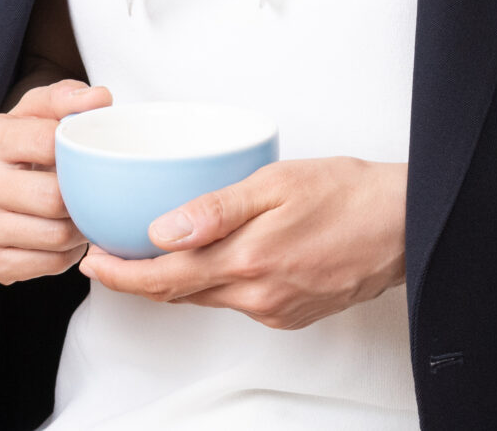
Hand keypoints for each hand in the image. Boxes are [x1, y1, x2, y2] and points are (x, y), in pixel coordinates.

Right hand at [0, 79, 111, 283]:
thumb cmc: (19, 144)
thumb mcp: (36, 112)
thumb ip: (67, 98)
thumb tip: (99, 99)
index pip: (49, 142)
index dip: (78, 151)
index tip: (84, 154)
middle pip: (55, 198)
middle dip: (82, 197)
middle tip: (91, 192)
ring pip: (57, 236)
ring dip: (80, 228)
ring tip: (80, 213)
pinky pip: (49, 264)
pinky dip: (67, 253)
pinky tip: (62, 235)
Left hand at [79, 157, 406, 329]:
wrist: (404, 224)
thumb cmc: (348, 194)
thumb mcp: (276, 183)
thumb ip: (215, 209)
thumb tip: (159, 231)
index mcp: (248, 262)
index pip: (164, 278)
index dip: (121, 275)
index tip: (92, 262)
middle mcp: (258, 295)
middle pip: (180, 292)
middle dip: (140, 278)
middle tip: (110, 256)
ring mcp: (275, 309)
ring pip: (208, 297)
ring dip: (176, 280)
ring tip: (153, 252)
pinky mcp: (290, 312)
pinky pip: (238, 300)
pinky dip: (215, 282)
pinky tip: (216, 257)